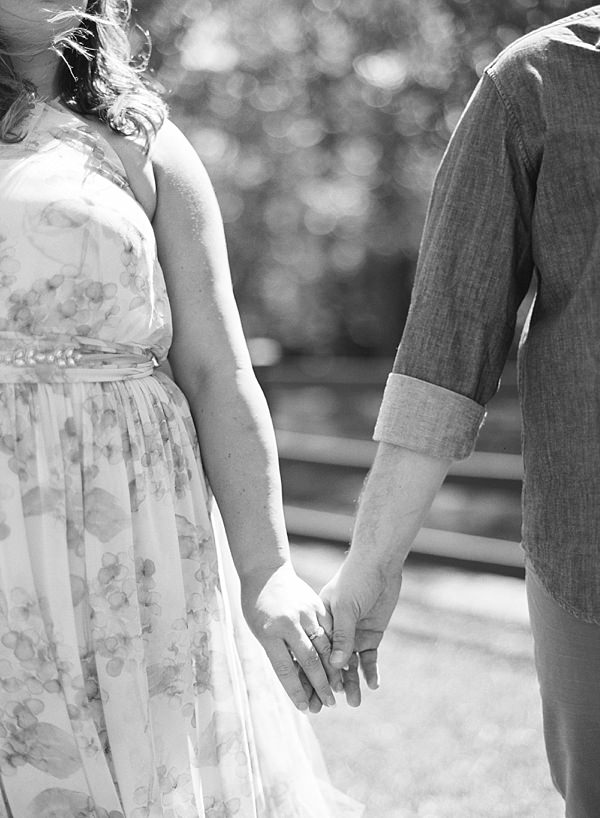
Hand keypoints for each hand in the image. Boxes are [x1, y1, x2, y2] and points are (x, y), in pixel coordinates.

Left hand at [240, 562, 343, 711]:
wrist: (264, 572)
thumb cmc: (256, 606)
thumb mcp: (259, 631)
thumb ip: (278, 653)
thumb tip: (296, 681)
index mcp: (269, 633)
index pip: (285, 669)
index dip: (295, 690)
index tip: (305, 708)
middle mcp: (289, 623)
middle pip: (309, 660)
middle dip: (321, 685)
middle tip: (329, 703)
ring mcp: (304, 612)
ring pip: (324, 645)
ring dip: (333, 669)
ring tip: (339, 688)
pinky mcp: (316, 604)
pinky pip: (329, 629)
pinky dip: (337, 647)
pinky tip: (342, 662)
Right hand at [320, 559, 401, 705]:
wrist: (379, 564)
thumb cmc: (356, 580)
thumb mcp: (346, 607)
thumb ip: (342, 636)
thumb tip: (336, 667)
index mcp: (322, 622)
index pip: (314, 652)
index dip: (312, 673)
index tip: (310, 693)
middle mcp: (336, 631)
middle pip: (331, 663)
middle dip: (331, 684)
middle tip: (330, 706)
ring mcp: (353, 634)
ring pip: (351, 665)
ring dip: (353, 683)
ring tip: (355, 703)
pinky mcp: (371, 635)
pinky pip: (370, 658)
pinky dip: (371, 672)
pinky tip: (373, 685)